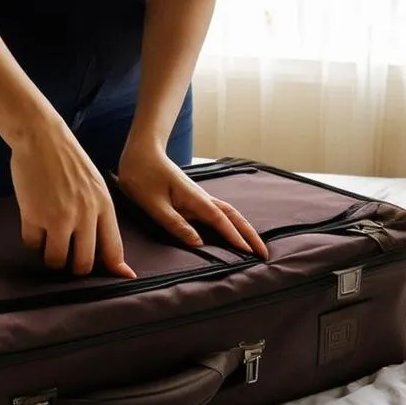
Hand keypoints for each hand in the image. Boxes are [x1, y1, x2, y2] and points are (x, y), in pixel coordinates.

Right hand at [9, 116, 136, 278]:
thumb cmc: (67, 159)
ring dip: (51, 257)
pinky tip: (34, 224)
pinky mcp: (34, 216)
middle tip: (68, 260)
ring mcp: (58, 217)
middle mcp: (83, 215)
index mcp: (103, 206)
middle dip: (75, 268)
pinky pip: (33, 244)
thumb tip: (99, 241)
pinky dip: (33, 240)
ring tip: (48, 243)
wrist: (41, 137)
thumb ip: (98, 212)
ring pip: (56, 260)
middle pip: (83, 263)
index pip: (113, 247)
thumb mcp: (94, 184)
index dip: (117, 268)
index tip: (123, 278)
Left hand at [116, 149, 268, 259]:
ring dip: (242, 229)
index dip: (235, 237)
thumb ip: (175, 224)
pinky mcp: (192, 199)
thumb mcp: (153, 204)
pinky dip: (229, 223)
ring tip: (253, 246)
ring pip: (227, 213)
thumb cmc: (142, 175)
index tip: (249, 253)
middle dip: (249, 234)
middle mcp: (201, 197)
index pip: (221, 220)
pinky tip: (231, 231)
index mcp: (194, 198)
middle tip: (263, 253)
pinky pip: (216, 213)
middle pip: (233, 216)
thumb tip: (198, 243)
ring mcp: (198, 197)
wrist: (141, 151)